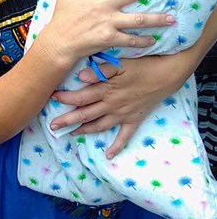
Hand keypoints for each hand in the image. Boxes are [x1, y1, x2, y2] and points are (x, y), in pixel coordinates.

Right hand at [45, 0, 174, 62]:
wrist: (58, 41)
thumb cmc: (61, 17)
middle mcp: (105, 5)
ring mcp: (108, 22)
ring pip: (138, 19)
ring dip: (156, 18)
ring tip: (172, 17)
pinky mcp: (108, 38)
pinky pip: (129, 39)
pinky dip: (142, 41)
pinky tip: (152, 40)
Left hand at [50, 55, 184, 156]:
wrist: (167, 74)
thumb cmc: (142, 65)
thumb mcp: (121, 63)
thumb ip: (100, 70)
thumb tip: (80, 77)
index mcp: (106, 89)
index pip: (81, 96)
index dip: (65, 98)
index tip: (51, 98)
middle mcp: (112, 105)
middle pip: (86, 114)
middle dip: (67, 120)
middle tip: (52, 126)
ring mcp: (123, 114)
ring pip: (100, 126)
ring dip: (85, 131)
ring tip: (71, 134)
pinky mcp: (134, 119)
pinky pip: (125, 136)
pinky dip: (117, 146)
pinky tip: (109, 155)